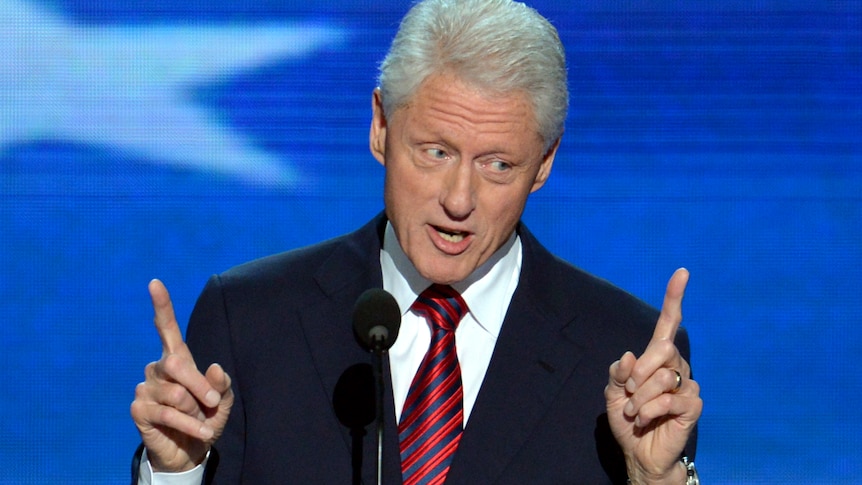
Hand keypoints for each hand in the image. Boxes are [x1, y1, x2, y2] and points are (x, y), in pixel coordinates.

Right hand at [130, 279, 233, 471]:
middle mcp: (157, 369)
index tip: (155, 282)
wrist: (191, 451)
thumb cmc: (205, 419)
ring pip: (176, 394)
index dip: (162, 306)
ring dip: (195, 412)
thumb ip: (221, 385)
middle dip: (200, 386)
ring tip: (197, 420)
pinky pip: (168, 413)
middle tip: (212, 404)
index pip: (167, 328)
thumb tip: (215, 367)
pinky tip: (198, 432)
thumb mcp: (221, 401)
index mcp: (177, 359)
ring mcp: (146, 389)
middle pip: (177, 365)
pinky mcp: (139, 409)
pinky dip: (189, 424)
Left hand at [605, 268, 702, 483]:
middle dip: (637, 374)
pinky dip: (649, 410)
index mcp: (656, 358)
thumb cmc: (628, 419)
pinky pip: (669, 399)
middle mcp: (675, 366)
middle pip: (661, 349)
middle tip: (628, 393)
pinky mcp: (693, 405)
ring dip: (639, 399)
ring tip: (635, 412)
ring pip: (662, 377)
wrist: (639, 452)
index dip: (674, 298)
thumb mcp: (612, 392)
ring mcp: (687, 385)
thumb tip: (630, 356)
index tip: (681, 272)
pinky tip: (646, 420)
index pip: (668, 323)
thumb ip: (617, 372)